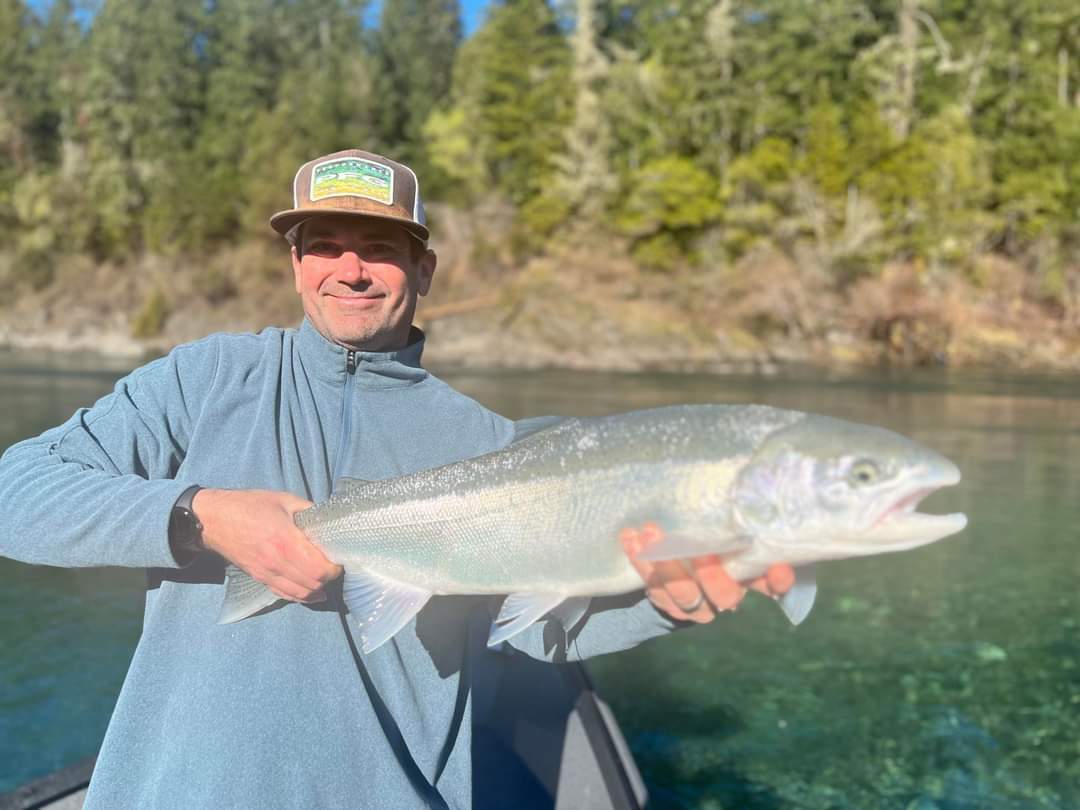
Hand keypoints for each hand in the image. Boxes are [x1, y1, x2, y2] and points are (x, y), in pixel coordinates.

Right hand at [193, 488, 342, 603]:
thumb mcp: (284, 500)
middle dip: (328, 578)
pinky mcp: (260, 578)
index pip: (319, 569)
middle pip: (313, 584)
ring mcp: (266, 573)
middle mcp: (276, 562)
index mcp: (285, 541)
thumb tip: (328, 521)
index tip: (338, 557)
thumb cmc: (250, 505)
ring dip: (317, 588)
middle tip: (334, 565)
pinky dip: (301, 596)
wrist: (214, 519)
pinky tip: (312, 591)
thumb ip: (309, 511)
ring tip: (324, 576)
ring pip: (300, 594)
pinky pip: (285, 594)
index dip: (334, 567)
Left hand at [620, 522, 794, 622]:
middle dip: (710, 573)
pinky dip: (639, 561)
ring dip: (666, 563)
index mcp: (749, 579)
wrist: (679, 568)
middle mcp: (724, 597)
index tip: (778, 570)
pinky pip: (652, 586)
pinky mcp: (665, 600)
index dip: (776, 581)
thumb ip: (748, 531)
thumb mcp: (734, 536)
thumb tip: (767, 520)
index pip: (771, 584)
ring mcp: (693, 603)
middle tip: (699, 548)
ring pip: (682, 593)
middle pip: (722, 593)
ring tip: (649, 532)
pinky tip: (630, 537)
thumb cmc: (715, 543)